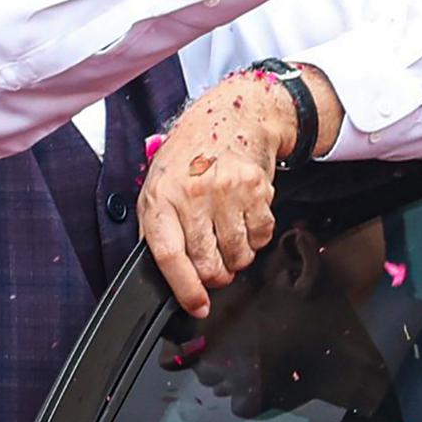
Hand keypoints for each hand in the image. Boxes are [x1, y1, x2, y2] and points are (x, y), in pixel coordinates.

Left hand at [141, 69, 306, 317]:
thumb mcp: (159, 185)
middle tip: (215, 270)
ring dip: (237, 259)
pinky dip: (256, 240)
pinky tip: (245, 222)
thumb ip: (159, 226)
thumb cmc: (191, 154)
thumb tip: (170, 272)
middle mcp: (194, 194)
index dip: (184, 288)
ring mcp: (228, 191)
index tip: (196, 305)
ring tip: (229, 241)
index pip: (170, 255)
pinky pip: (262, 236)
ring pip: (239, 254)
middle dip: (214, 276)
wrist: (232, 116)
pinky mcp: (258, 190)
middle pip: (208, 261)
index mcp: (162, 197)